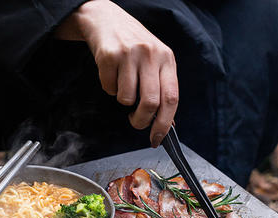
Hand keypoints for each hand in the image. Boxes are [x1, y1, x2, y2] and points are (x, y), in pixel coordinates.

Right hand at [55, 0, 178, 146]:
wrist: (106, 19)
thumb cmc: (133, 47)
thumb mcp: (154, 62)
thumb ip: (162, 89)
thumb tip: (168, 124)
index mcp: (167, 59)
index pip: (171, 98)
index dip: (165, 124)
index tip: (156, 139)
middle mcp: (151, 54)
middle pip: (150, 103)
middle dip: (141, 121)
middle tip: (136, 122)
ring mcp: (129, 54)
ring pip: (126, 99)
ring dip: (122, 101)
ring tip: (123, 85)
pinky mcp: (109, 55)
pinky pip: (109, 89)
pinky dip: (109, 88)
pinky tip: (112, 74)